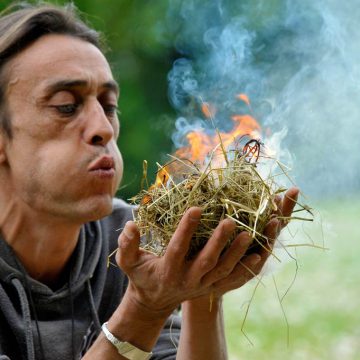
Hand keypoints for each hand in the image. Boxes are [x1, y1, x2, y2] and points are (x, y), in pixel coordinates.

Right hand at [116, 187, 298, 316]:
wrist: (155, 301)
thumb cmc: (142, 276)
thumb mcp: (129, 262)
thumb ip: (127, 244)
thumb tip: (131, 223)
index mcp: (168, 270)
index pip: (177, 248)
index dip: (186, 229)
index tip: (195, 207)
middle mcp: (188, 280)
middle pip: (207, 261)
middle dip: (219, 241)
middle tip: (230, 221)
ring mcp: (204, 286)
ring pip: (224, 271)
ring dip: (238, 253)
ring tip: (249, 234)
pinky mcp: (214, 289)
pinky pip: (234, 281)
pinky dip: (247, 270)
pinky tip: (261, 255)